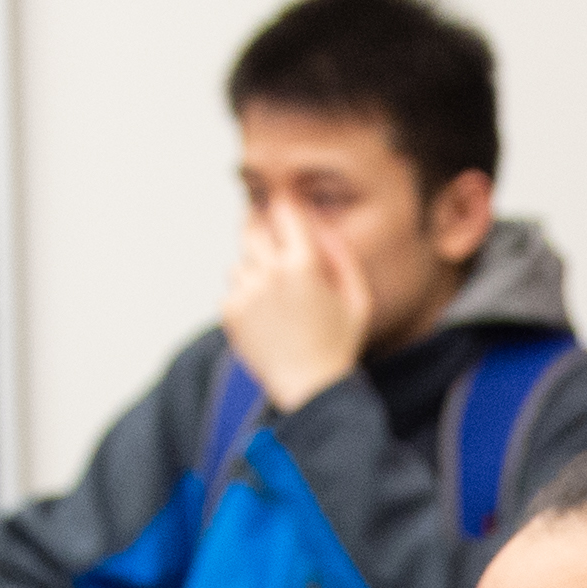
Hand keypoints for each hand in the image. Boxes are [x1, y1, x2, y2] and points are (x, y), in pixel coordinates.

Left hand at [221, 197, 378, 413]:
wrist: (309, 390)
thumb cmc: (338, 345)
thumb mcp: (356, 298)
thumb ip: (342, 255)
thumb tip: (321, 222)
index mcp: (304, 264)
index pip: (284, 211)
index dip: (284, 200)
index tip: (284, 197)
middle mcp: (270, 273)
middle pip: (252, 226)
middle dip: (259, 224)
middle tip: (269, 233)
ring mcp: (246, 293)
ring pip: (241, 261)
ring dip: (254, 269)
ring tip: (275, 297)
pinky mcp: (230, 312)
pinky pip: (232, 289)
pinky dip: (245, 297)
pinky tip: (266, 318)